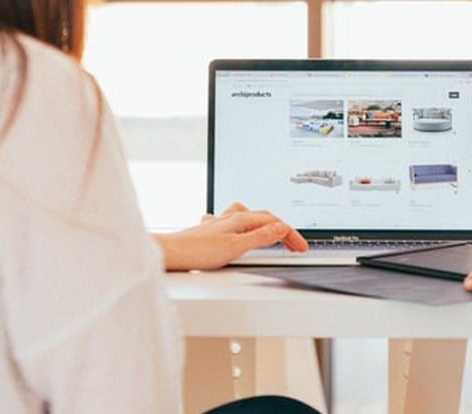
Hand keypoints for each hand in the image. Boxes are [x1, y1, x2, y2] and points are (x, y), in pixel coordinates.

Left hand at [154, 203, 308, 271]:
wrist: (170, 254)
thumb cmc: (197, 251)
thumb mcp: (236, 247)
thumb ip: (260, 237)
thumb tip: (281, 228)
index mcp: (240, 219)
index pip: (274, 222)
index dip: (291, 235)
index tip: (302, 247)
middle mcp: (230, 218)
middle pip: (263, 218)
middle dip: (282, 230)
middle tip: (294, 245)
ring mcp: (220, 224)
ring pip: (248, 218)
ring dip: (264, 225)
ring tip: (273, 234)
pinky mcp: (210, 233)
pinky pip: (233, 224)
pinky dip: (245, 228)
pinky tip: (239, 233)